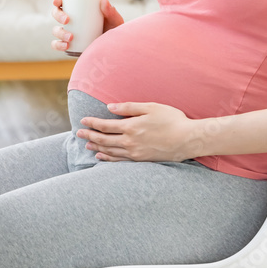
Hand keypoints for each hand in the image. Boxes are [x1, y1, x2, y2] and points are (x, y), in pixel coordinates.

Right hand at [51, 0, 123, 52]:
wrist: (113, 51)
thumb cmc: (113, 32)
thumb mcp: (114, 21)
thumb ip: (111, 12)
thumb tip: (104, 0)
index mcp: (79, 10)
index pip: (64, 2)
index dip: (57, 0)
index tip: (58, 1)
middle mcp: (71, 21)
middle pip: (56, 14)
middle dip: (58, 15)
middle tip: (67, 20)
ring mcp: (68, 33)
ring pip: (55, 30)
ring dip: (60, 32)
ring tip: (70, 37)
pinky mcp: (69, 46)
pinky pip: (57, 45)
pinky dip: (58, 45)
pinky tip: (66, 46)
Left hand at [75, 101, 193, 161]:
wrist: (188, 139)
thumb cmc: (172, 119)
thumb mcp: (151, 107)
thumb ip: (129, 107)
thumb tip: (110, 108)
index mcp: (131, 127)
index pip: (105, 125)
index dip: (92, 123)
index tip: (83, 121)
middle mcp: (130, 142)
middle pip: (104, 139)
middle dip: (90, 136)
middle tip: (78, 134)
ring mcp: (135, 153)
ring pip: (110, 151)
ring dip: (97, 147)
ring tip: (87, 145)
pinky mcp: (141, 160)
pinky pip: (120, 161)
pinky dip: (108, 159)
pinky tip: (102, 157)